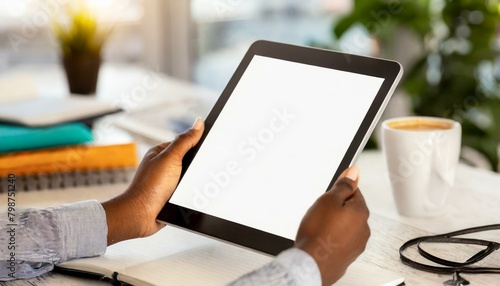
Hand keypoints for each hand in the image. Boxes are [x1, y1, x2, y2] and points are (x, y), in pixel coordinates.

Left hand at [102, 118, 204, 244]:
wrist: (141, 216)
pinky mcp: (171, 197)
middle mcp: (163, 167)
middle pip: (189, 162)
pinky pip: (188, 192)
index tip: (211, 146)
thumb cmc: (149, 187)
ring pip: (190, 178)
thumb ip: (185, 141)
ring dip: (195, 183)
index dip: (198, 145)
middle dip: (197, 167)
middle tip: (205, 169)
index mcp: (160, 153)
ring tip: (198, 185)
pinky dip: (192, 194)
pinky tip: (195, 196)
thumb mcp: (171, 158)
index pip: (185, 143)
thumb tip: (198, 123)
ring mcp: (167, 183)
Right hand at [295, 166, 369, 285]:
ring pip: (346, 226)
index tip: (330, 194)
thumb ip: (343, 185)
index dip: (341, 191)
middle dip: (337, 209)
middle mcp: (363, 229)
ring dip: (335, 224)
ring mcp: (357, 244)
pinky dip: (333, 238)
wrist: (312, 263)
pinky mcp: (348, 256)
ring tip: (319, 227)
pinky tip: (321, 239)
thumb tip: (354, 172)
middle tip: (320, 212)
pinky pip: (341, 240)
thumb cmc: (318, 234)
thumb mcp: (328, 200)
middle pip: (351, 210)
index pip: (355, 192)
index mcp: (361, 212)